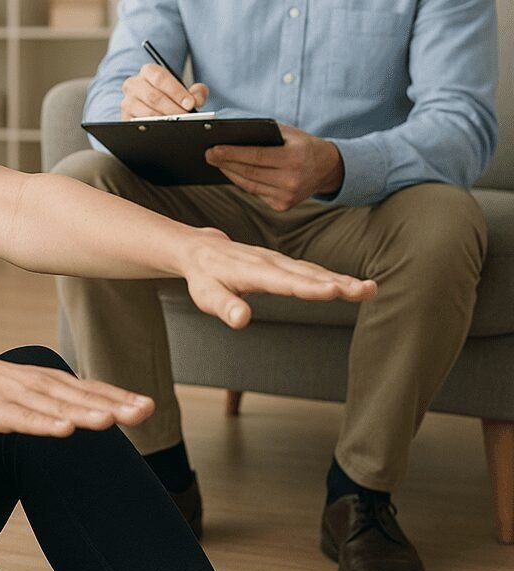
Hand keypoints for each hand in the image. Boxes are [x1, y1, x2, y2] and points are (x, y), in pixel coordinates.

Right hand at [0, 347, 154, 435]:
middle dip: (115, 404)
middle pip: (83, 398)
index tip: (149, 406)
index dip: (121, 398)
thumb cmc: (0, 384)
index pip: (94, 390)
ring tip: (111, 420)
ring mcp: (21, 397)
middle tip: (145, 410)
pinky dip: (45, 424)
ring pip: (58, 407)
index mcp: (54, 382)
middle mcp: (43, 386)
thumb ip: (68, 401)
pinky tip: (63, 430)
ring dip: (85, 413)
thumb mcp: (39, 390)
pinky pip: (25, 419)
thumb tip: (104, 411)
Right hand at [121, 64, 208, 119]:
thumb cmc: (168, 97)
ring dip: (164, 119)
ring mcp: (128, 101)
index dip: (176, 91)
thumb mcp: (183, 91)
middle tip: (185, 116)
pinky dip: (154, 127)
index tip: (190, 103)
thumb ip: (196, 91)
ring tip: (177, 123)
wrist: (152, 108)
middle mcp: (134, 84)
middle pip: (154, 96)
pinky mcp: (125, 117)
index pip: (160, 78)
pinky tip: (164, 129)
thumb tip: (197, 98)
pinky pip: (139, 124)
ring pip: (147, 112)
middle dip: (173, 108)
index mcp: (148, 72)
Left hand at [180, 227, 376, 329]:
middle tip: (368, 291)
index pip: (284, 282)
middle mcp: (270, 263)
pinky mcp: (283, 263)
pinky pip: (311, 270)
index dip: (309, 287)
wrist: (200, 250)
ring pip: (313, 271)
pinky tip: (353, 285)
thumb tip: (241, 320)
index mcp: (252, 272)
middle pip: (307, 275)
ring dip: (342, 280)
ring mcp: (278, 261)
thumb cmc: (203, 277)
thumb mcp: (205, 295)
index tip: (334, 290)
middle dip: (338, 283)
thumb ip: (223, 307)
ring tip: (370, 289)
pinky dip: (333, 276)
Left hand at [204, 123, 342, 210]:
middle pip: (249, 172)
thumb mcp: (288, 133)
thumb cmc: (303, 145)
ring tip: (216, 162)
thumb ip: (262, 131)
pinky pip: (255, 193)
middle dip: (225, 163)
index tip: (212, 149)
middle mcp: (291, 180)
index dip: (231, 153)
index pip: (255, 156)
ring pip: (249, 185)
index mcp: (293, 159)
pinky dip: (242, 182)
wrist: (328, 168)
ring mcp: (287, 197)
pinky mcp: (282, 206)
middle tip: (208, 154)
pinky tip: (232, 173)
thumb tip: (229, 128)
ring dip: (230, 173)